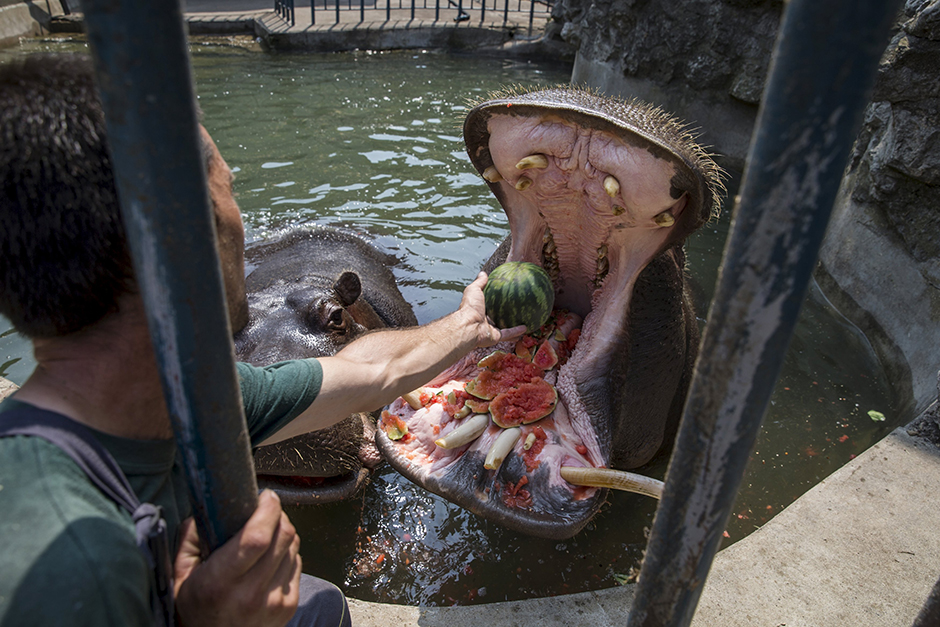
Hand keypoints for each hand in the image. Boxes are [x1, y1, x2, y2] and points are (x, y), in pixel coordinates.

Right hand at [174, 490, 301, 626]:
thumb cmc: (196, 608)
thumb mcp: (180, 575)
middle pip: (283, 537)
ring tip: (266, 535)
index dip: (267, 510)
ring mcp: (273, 602)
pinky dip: (287, 553)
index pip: (256, 537)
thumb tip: (207, 507)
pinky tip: (270, 558)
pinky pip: (297, 563)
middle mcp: (250, 594)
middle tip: (266, 509)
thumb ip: (190, 538)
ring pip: (293, 547)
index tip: (264, 497)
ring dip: (283, 533)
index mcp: (220, 582)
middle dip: (278, 514)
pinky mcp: (288, 607)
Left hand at [459, 272, 526, 346]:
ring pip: (504, 328)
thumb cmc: (469, 307)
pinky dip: (516, 331)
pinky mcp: (495, 337)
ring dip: (513, 326)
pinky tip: (525, 328)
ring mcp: (490, 330)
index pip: (488, 305)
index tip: (503, 297)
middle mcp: (484, 321)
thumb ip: (479, 282)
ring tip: (522, 321)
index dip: (495, 301)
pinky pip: (508, 334)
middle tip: (514, 309)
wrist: (469, 325)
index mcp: (479, 310)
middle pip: (496, 317)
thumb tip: (483, 273)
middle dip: (504, 315)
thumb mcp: (474, 290)